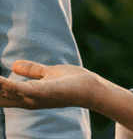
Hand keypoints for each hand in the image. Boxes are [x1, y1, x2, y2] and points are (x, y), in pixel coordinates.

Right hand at [0, 59, 132, 132]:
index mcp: (23, 95)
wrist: (91, 88)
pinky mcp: (41, 92)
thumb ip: (31, 70)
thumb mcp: (47, 73)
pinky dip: (5, 84)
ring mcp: (32, 97)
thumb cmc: (71, 82)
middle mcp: (24, 99)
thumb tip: (12, 64)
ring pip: (3, 93)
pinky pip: (19, 88)